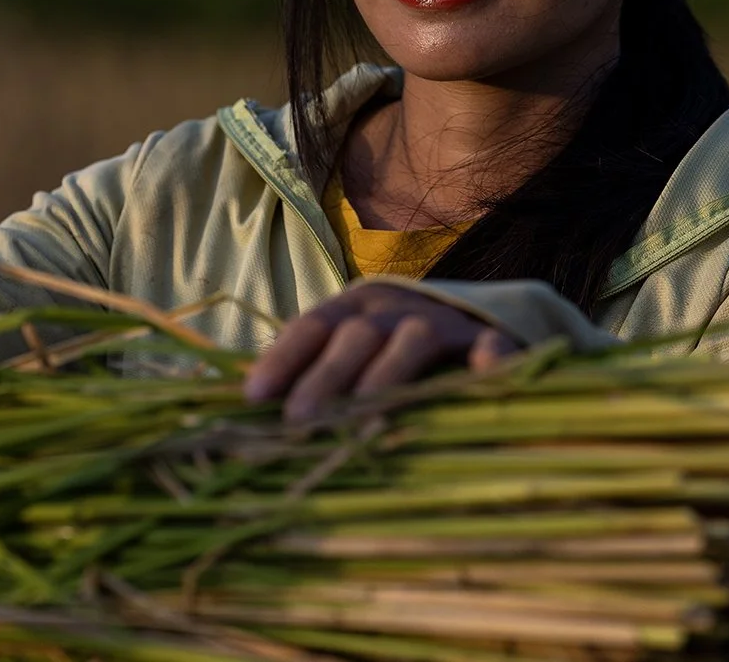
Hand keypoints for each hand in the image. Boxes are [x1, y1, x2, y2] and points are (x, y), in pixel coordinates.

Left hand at [242, 284, 519, 422]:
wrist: (471, 324)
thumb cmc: (391, 357)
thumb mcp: (349, 357)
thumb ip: (306, 377)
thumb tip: (238, 411)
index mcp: (354, 309)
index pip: (312, 324)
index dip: (282, 357)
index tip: (252, 397)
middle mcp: (396, 310)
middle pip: (356, 334)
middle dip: (324, 375)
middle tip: (297, 420)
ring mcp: (446, 323)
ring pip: (413, 339)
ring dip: (385, 374)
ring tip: (363, 412)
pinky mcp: (491, 341)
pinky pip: (490, 348)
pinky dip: (487, 363)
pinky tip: (481, 380)